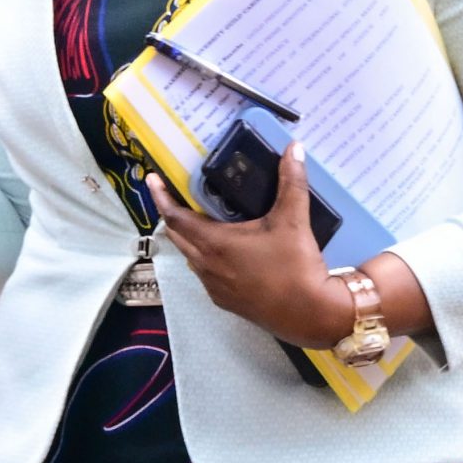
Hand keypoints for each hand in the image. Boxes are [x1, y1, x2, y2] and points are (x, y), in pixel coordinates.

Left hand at [147, 141, 353, 348]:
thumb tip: (294, 149)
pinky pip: (205, 274)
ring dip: (189, 237)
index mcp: (214, 243)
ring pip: (190, 256)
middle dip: (173, 214)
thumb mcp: (293, 220)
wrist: (310, 314)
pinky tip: (223, 251)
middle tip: (176, 195)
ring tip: (200, 219)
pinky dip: (205, 258)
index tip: (151, 180)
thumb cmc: (296, 266)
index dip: (161, 197)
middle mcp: (206, 265)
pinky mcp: (225, 301)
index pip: (174, 217)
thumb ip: (292, 182)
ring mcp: (213, 286)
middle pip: (177, 236)